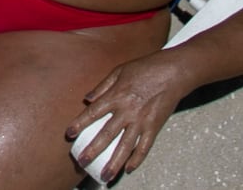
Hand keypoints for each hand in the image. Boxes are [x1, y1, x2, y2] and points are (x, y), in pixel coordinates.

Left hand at [65, 53, 186, 182]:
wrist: (173, 72)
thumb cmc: (144, 68)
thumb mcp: (119, 71)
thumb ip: (102, 86)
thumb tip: (87, 99)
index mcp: (116, 95)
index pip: (93, 113)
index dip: (79, 124)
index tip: (69, 134)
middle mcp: (127, 110)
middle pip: (107, 134)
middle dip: (93, 150)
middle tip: (82, 162)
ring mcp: (141, 120)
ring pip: (125, 146)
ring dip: (114, 162)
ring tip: (106, 175)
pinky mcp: (155, 126)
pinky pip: (145, 146)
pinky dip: (137, 159)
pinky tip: (128, 168)